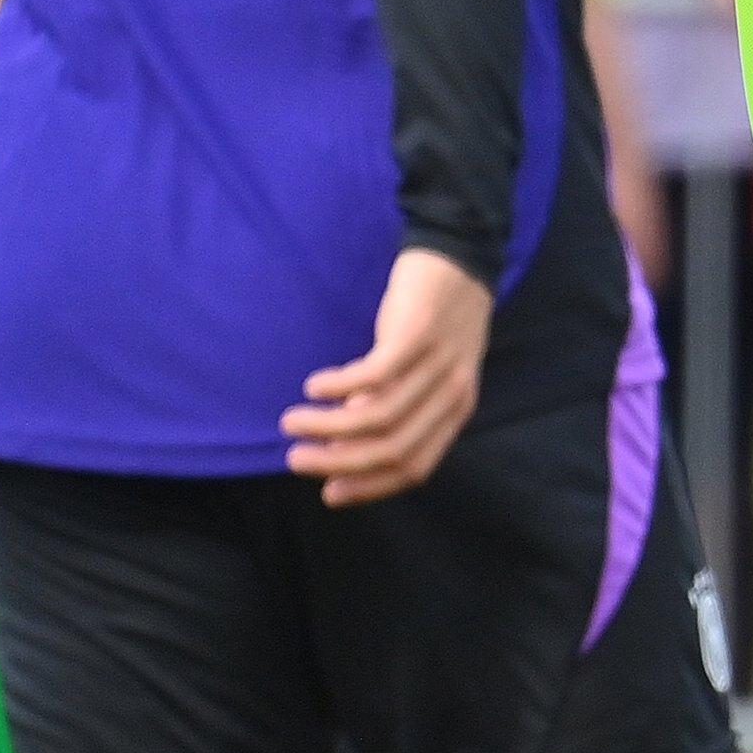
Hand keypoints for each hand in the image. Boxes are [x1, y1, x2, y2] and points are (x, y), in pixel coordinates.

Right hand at [281, 247, 494, 506]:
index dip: (370, 487)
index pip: (416, 468)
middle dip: (337, 463)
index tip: (329, 494)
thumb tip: (343, 448)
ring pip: (377, 415)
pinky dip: (338, 387)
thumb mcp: (426, 375)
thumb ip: (393, 411)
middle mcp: (452, 392)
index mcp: (456, 411)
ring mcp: (438, 363)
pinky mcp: (418, 333)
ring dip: (326, 426)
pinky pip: (372, 375)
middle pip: (393, 448)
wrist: (460, 259)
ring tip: (292, 421)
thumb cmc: (435, 324)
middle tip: (296, 459)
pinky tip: (315, 386)